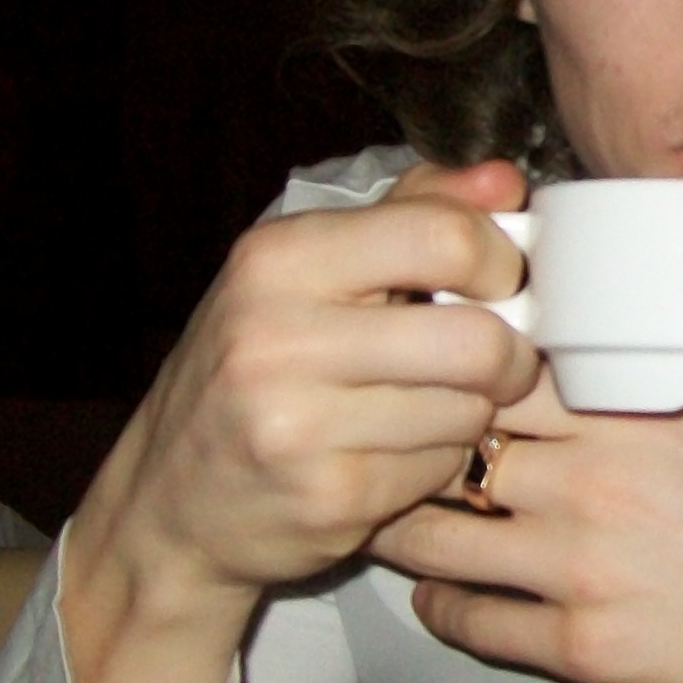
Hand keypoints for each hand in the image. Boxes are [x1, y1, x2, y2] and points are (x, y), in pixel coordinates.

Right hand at [62, 160, 544, 682]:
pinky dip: (440, 462)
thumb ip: (412, 211)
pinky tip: (397, 452)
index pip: (444, 238)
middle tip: (500, 362)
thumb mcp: (308, 269)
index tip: (499, 283)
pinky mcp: (328, 498)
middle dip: (510, 355)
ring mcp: (299, 426)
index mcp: (279, 260)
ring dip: (472, 412)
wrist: (171, 501)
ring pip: (469, 409)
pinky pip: (442, 469)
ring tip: (429, 406)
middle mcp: (278, 338)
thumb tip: (504, 180)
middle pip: (476, 339)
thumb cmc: (256, 368)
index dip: (500, 262)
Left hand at [367, 387, 682, 682]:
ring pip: (435, 538)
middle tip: (385, 445)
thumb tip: (572, 372)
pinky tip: (441, 596)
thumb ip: (647, 399)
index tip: (423, 366)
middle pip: (450, 444)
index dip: (451, 365)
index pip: (499, 367)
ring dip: (403, 529)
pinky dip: (441, 607)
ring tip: (392, 519)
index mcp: (637, 411)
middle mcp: (598, 480)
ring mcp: (581, 568)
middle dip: (409, 444)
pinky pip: (467, 621)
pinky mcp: (581, 648)